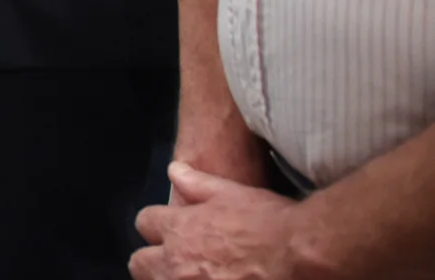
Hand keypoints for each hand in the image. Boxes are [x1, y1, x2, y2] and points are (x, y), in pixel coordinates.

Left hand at [131, 163, 302, 279]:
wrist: (302, 255)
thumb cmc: (271, 223)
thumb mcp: (233, 194)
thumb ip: (198, 185)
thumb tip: (175, 171)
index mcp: (178, 228)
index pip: (145, 223)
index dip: (158, 227)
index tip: (171, 231)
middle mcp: (176, 261)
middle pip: (139, 264)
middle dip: (153, 262)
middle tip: (177, 264)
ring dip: (168, 279)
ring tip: (194, 276)